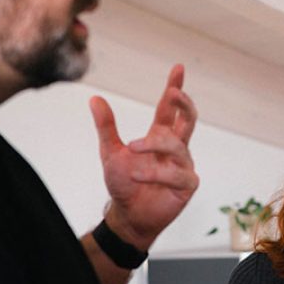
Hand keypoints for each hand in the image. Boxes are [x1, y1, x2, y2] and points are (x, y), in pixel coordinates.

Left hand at [89, 64, 198, 247]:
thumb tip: (94, 99)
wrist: (127, 215)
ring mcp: (183, 166)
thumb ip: (106, 127)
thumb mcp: (110, 152)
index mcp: (160, 137)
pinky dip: (155, 173)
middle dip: (184, 104)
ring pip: (177, 146)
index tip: (178, 68)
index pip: (170, 109)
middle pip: (189, 119)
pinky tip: (138, 174)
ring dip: (154, 145)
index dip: (175, 88)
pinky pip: (177, 174)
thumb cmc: (123, 184)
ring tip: (131, 148)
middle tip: (172, 94)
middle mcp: (175, 149)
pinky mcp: (186, 185)